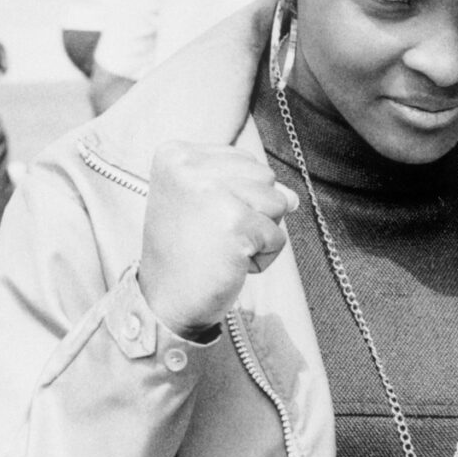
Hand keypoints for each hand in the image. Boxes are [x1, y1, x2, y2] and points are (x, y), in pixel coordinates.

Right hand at [139, 142, 297, 337]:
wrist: (165, 302)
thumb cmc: (186, 253)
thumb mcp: (207, 203)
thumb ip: (248, 186)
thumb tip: (293, 198)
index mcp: (176, 154)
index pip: (244, 160)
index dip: (236, 194)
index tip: (201, 218)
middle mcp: (189, 166)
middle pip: (264, 176)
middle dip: (252, 211)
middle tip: (212, 235)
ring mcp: (211, 192)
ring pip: (277, 203)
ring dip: (259, 233)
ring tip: (222, 248)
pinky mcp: (235, 223)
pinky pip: (277, 237)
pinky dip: (262, 258)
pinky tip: (229, 264)